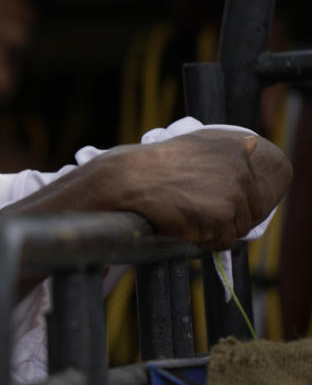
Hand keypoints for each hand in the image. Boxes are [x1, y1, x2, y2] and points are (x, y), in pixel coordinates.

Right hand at [106, 129, 291, 249]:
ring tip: (187, 216)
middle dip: (221, 218)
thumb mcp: (195, 143)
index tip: (201, 196)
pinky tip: (186, 225)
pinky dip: (205, 241)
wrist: (132, 177)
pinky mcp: (221, 216)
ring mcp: (233, 194)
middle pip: (246, 213)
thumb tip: (253, 145)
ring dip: (213, 230)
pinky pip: (223, 242)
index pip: (250, 193)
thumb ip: (226, 149)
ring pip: (236, 229)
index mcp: (237, 153)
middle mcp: (241, 172)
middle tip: (191, 208)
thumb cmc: (157, 162)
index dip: (225, 201)